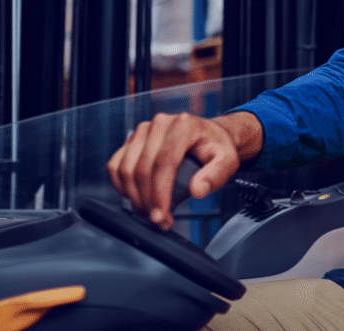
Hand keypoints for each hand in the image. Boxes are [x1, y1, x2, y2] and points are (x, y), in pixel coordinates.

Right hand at [106, 111, 262, 229]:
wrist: (210, 135)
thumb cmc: (216, 146)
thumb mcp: (227, 160)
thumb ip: (215, 175)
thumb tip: (197, 189)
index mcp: (183, 125)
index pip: (164, 163)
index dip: (159, 193)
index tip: (161, 215)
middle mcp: (160, 124)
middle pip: (142, 168)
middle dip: (147, 200)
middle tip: (158, 220)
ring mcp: (143, 131)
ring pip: (126, 168)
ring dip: (133, 197)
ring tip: (149, 212)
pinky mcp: (132, 140)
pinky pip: (116, 164)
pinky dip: (120, 185)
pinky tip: (134, 198)